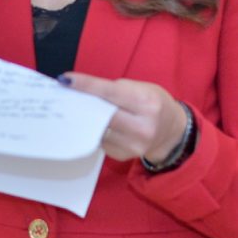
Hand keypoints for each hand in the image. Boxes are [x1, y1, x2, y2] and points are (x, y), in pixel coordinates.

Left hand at [60, 73, 189, 163]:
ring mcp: (132, 145)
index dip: (86, 86)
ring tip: (82, 108)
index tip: (65, 80)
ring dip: (87, 118)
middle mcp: (141, 127)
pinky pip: (100, 140)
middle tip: (67, 95)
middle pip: (101, 114)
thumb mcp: (141, 89)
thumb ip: (114, 90)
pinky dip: (96, 130)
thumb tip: (83, 91)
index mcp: (147, 103)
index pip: (110, 93)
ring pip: (98, 129)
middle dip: (83, 103)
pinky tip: (98, 124)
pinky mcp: (123, 156)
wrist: (171, 131)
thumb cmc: (153, 103)